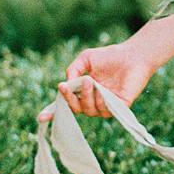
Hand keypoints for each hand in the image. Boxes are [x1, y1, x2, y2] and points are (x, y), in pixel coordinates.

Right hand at [38, 42, 153, 121]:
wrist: (133, 55)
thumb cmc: (110, 56)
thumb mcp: (86, 59)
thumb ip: (73, 70)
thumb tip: (66, 83)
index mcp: (83, 92)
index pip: (66, 104)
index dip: (53, 112)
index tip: (41, 118)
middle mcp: (93, 101)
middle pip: (76, 109)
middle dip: (70, 99)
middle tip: (72, 84)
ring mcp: (106, 106)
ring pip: (89, 110)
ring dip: (86, 97)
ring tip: (90, 81)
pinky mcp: (120, 107)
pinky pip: (106, 111)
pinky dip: (101, 102)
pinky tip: (102, 91)